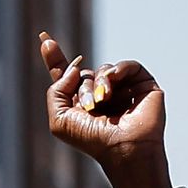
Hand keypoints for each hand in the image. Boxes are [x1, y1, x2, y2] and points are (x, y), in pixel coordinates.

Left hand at [39, 34, 169, 187]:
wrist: (124, 148)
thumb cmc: (93, 141)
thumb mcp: (59, 120)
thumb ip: (55, 91)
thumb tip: (74, 69)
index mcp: (81, 105)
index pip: (67, 77)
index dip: (55, 59)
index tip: (44, 39)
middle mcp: (101, 96)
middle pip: (83, 74)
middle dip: (82, 86)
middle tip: (89, 105)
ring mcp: (122, 89)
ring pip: (103, 70)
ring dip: (99, 82)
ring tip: (103, 100)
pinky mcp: (142, 85)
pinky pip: (127, 65)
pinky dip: (119, 69)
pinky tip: (115, 79)